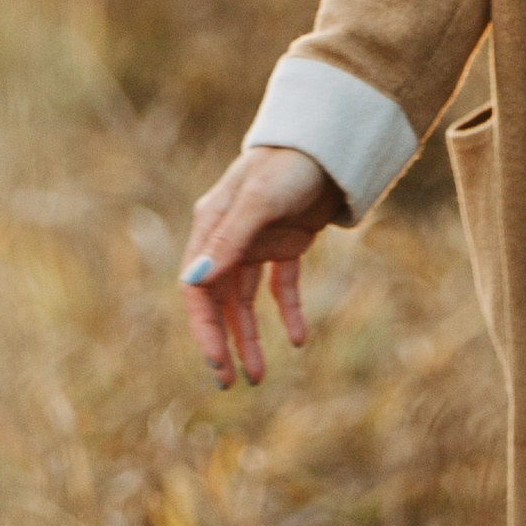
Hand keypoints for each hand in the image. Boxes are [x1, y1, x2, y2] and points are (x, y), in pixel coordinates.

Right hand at [179, 145, 346, 389]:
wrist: (331, 142)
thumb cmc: (289, 165)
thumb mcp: (258, 202)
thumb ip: (228, 242)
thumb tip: (194, 283)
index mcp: (212, 227)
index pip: (197, 288)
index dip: (204, 328)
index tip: (216, 363)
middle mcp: (229, 238)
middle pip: (218, 301)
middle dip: (223, 342)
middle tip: (230, 383)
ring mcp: (258, 242)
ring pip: (247, 301)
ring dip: (250, 336)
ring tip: (260, 376)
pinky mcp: (287, 243)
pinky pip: (281, 286)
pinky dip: (288, 311)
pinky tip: (298, 339)